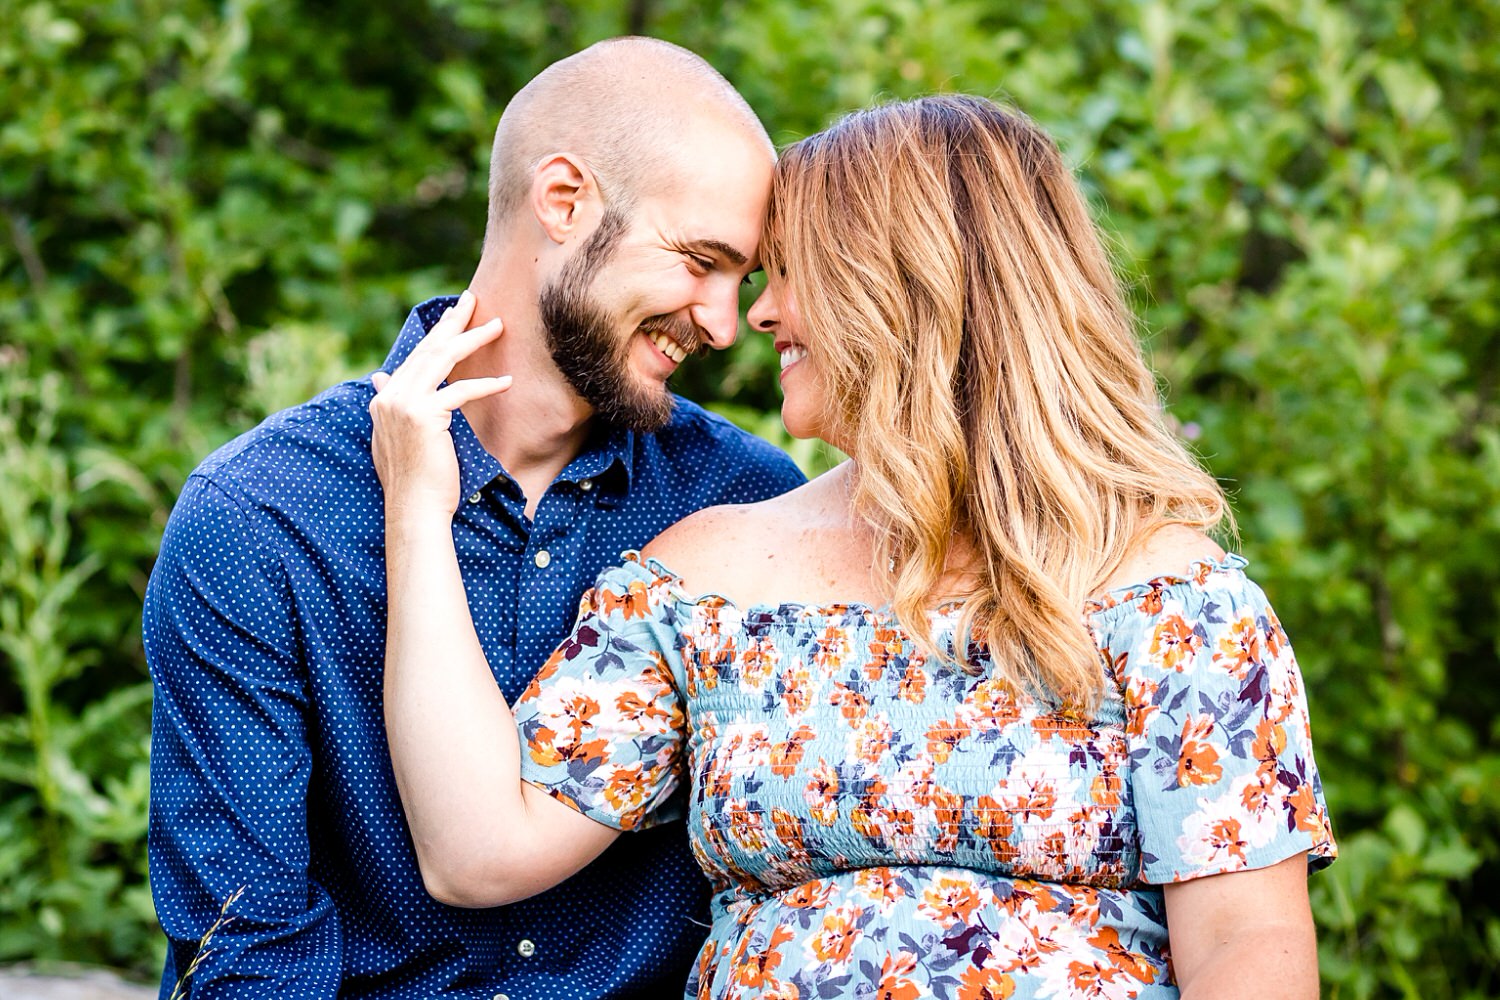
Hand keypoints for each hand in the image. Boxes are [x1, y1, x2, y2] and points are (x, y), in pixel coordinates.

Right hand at [369, 290, 509, 517]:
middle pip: (428, 349)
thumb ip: (389, 402)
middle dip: (453, 322)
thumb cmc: (414, 478)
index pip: (415, 357)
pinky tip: (506, 382)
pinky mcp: (424, 417)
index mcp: (384, 399)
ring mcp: (404, 404)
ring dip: (472, 340)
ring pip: (443, 361)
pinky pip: (460, 392)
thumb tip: (381, 377)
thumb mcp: (395, 435)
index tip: (454, 314)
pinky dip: (485, 386)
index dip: (436, 333)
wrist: (415, 508)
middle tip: (473, 298)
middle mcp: (390, 396)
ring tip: (497, 326)